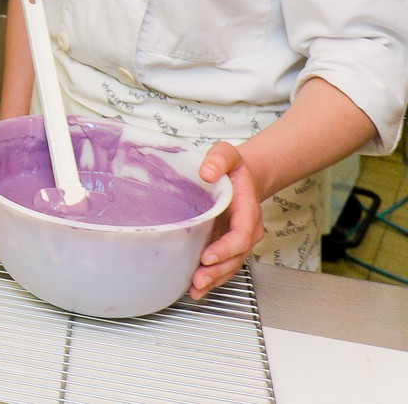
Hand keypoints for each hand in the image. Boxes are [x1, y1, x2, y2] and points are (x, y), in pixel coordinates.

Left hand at [190, 140, 265, 297]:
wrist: (243, 176)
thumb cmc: (233, 167)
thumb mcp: (227, 154)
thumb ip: (219, 159)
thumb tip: (207, 171)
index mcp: (247, 212)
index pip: (240, 235)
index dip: (225, 248)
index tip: (208, 255)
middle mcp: (246, 231)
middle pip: (235, 257)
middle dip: (217, 271)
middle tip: (198, 280)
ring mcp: (236, 240)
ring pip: (229, 265)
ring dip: (214, 279)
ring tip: (195, 288)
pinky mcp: (226, 245)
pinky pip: (222, 265)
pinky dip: (212, 279)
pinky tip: (196, 288)